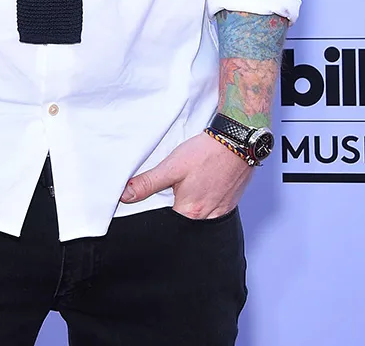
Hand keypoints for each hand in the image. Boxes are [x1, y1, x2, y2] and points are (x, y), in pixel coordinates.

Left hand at [119, 132, 252, 218]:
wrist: (239, 140)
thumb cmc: (208, 152)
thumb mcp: (172, 166)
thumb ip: (148, 183)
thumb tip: (126, 196)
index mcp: (189, 211)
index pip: (166, 223)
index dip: (160, 212)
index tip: (162, 197)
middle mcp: (206, 216)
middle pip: (184, 220)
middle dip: (177, 207)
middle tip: (178, 188)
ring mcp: (221, 211)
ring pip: (200, 216)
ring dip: (193, 205)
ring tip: (193, 185)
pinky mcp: (231, 203)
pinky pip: (214, 210)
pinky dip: (207, 201)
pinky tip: (205, 186)